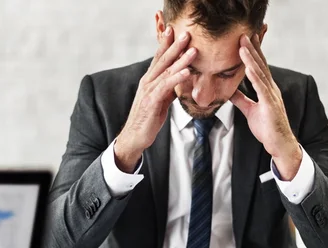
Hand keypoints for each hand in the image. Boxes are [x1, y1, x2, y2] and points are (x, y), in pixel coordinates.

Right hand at [114, 27, 196, 172]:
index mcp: (149, 80)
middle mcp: (147, 82)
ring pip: (166, 71)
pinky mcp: (152, 101)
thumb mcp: (161, 101)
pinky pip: (166, 87)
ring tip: (193, 50)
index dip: (167, 44)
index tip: (175, 31)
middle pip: (163, 60)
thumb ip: (169, 89)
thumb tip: (181, 80)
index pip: (159, 58)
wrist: (135, 136)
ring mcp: (149, 91)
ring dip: (181, 60)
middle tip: (186, 33)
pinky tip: (187, 72)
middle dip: (175, 45)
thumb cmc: (148, 119)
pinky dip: (177, 78)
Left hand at [231, 34, 301, 179]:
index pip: (258, 67)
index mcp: (266, 89)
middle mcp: (271, 89)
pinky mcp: (270, 105)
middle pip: (260, 65)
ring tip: (242, 46)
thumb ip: (241, 99)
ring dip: (251, 59)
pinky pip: (262, 88)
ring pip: (260, 73)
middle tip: (243, 34)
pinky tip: (248, 67)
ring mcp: (272, 96)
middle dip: (252, 49)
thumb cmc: (267, 128)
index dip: (252, 53)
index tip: (244, 39)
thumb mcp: (250, 111)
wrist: (279, 144)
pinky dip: (255, 77)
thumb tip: (230, 90)